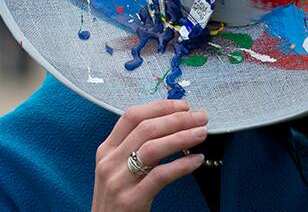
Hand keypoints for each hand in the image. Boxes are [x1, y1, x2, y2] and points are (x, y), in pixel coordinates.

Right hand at [91, 100, 207, 211]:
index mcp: (106, 150)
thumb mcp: (117, 170)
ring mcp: (119, 180)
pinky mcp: (132, 199)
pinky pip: (160, 176)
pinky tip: (196, 160)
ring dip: (181, 137)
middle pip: (144, 129)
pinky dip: (181, 166)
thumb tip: (168, 131)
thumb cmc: (116, 201)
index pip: (130, 116)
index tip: (182, 106)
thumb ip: (134, 151)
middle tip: (200, 117)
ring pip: (152, 148)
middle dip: (176, 119)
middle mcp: (110, 161)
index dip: (158, 107)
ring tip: (201, 133)